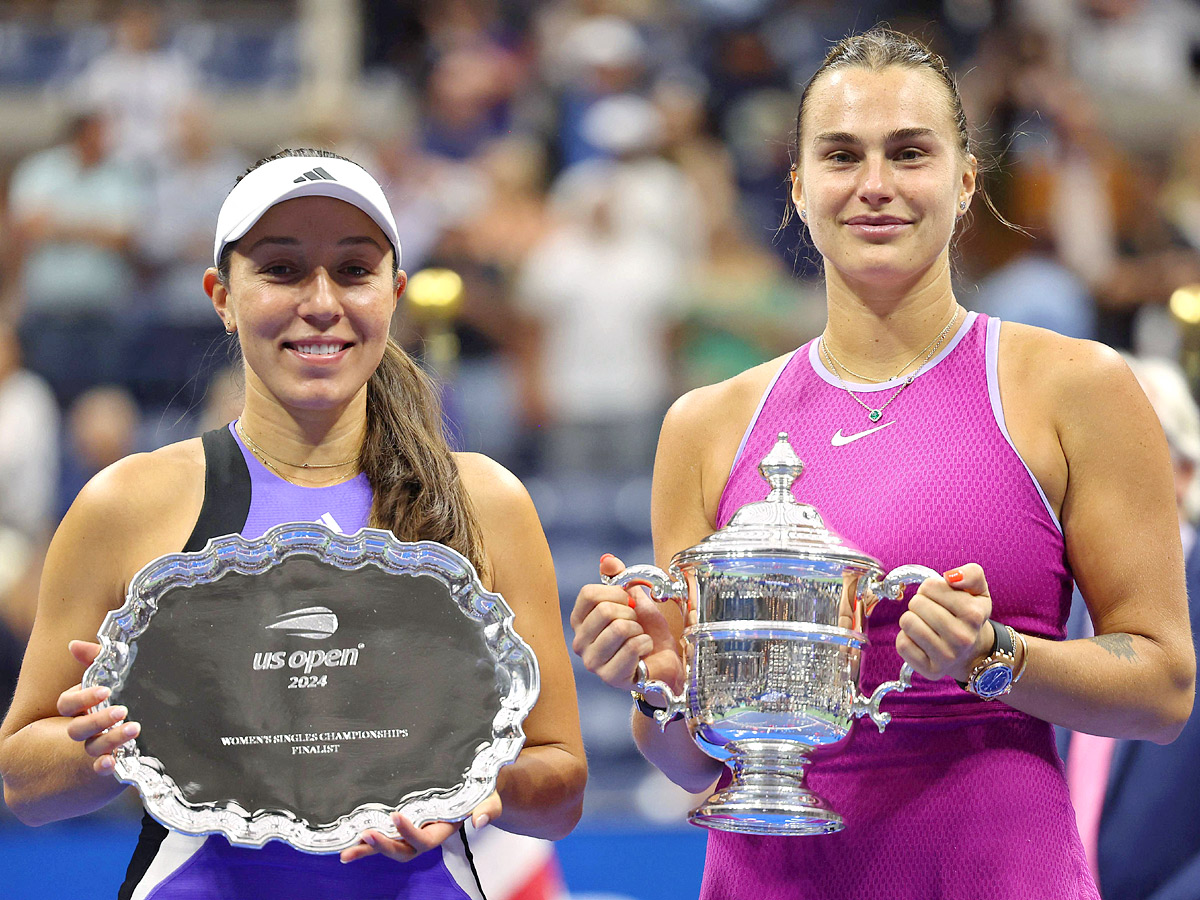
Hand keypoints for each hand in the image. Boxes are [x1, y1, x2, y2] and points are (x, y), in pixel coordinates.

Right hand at [57, 640, 139, 774]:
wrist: (141, 720)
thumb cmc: (119, 691)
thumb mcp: (111, 673)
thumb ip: (96, 658)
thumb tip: (73, 644)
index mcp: (80, 706)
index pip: (67, 704)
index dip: (82, 698)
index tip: (106, 690)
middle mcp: (84, 726)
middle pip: (77, 729)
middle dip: (98, 720)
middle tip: (122, 710)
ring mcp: (95, 744)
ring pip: (92, 747)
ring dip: (110, 740)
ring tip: (134, 728)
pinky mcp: (110, 758)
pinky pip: (100, 767)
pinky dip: (103, 766)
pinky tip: (112, 763)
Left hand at [339, 792, 500, 863]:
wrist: (477, 787)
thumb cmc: (482, 791)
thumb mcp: (489, 798)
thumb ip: (487, 808)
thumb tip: (480, 820)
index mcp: (444, 830)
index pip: (425, 839)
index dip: (410, 832)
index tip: (396, 816)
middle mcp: (425, 835)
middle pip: (402, 850)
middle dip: (383, 846)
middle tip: (366, 835)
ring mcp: (411, 831)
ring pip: (388, 846)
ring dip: (367, 849)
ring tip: (346, 850)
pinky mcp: (402, 824)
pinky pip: (383, 835)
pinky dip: (365, 841)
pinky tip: (346, 841)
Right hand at [569, 555, 684, 692]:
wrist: (664, 660)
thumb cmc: (646, 630)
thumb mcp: (634, 598)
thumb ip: (619, 577)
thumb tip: (607, 560)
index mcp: (579, 621)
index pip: (588, 594)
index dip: (616, 592)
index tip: (629, 601)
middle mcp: (579, 642)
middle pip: (605, 611)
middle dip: (630, 613)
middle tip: (635, 623)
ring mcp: (592, 662)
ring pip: (619, 628)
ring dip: (638, 629)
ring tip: (638, 637)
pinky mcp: (610, 677)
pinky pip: (633, 646)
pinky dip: (646, 643)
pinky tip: (643, 652)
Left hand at [896, 564, 992, 682]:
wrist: (973, 653)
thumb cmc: (969, 616)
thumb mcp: (978, 591)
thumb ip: (971, 574)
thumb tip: (950, 576)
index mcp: (974, 614)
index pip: (930, 586)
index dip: (931, 588)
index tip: (941, 597)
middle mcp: (962, 638)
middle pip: (916, 604)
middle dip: (920, 603)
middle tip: (933, 612)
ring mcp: (947, 657)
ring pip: (907, 622)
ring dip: (913, 619)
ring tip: (927, 625)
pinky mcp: (930, 670)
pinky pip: (902, 644)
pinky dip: (907, 638)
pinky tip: (922, 641)